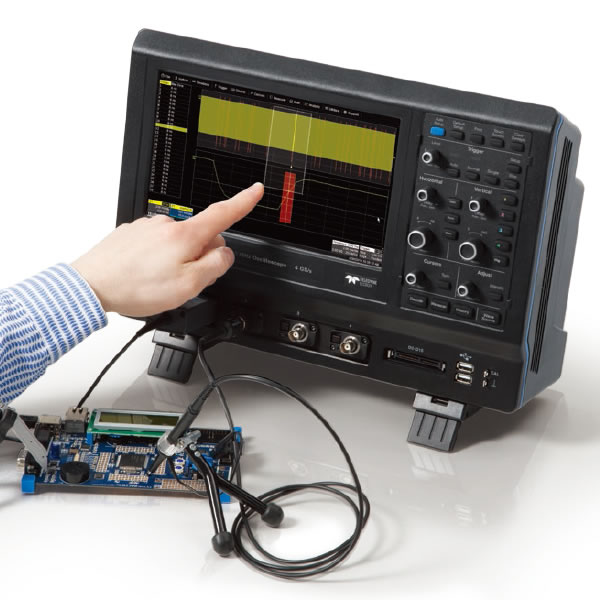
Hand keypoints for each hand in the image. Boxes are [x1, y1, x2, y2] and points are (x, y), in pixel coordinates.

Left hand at [71, 182, 263, 316]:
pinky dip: (155, 260)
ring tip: (156, 282)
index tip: (255, 190)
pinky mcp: (131, 234)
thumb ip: (215, 266)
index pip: (223, 213)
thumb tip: (224, 254)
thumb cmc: (136, 286)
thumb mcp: (189, 285)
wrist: (91, 286)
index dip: (243, 201)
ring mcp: (147, 227)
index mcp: (185, 235)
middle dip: (200, 256)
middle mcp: (166, 224)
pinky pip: (155, 246)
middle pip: (200, 236)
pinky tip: (143, 276)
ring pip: (177, 243)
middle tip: (183, 280)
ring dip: (176, 260)